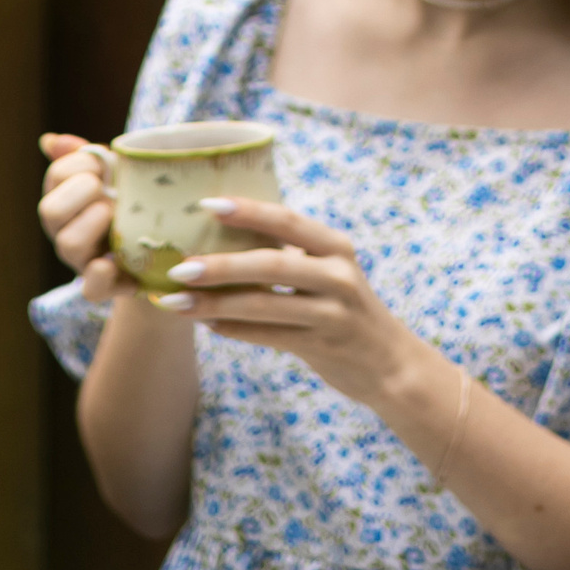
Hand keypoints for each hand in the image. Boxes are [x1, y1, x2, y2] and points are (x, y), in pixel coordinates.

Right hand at [38, 133, 124, 305]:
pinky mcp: (103, 285)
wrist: (159, 247)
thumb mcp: (114, 175)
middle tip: (108, 190)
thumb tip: (49, 141)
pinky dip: (100, 274)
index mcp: (65, 199)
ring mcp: (81, 260)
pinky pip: (91, 288)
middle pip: (49, 210)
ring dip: (94, 222)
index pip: (56, 175)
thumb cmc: (131, 202)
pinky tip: (113, 260)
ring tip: (117, 214)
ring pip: (68, 244)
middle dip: (82, 191)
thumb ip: (85, 157)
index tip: (104, 163)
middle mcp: (65, 231)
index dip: (80, 163)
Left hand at [156, 195, 421, 410]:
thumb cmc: (347, 309)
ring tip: (176, 303)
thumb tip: (224, 233)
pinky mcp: (323, 346)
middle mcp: (338, 276)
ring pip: (264, 305)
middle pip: (271, 264)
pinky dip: (234, 330)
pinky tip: (207, 327)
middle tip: (179, 267)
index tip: (207, 204)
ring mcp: (332, 314)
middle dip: (221, 266)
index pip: (288, 219)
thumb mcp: (330, 272)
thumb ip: (292, 253)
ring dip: (215, 304)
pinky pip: (269, 336)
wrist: (393, 365)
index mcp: (336, 248)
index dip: (248, 210)